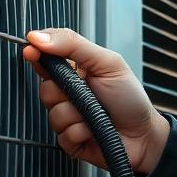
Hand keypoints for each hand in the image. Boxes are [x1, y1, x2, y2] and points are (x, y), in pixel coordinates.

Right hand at [23, 28, 169, 176]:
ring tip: (95, 114)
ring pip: (52, 113)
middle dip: (64, 91)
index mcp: (75, 70)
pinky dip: (80, 132)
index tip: (31, 51)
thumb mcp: (107, 63)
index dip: (36, 53)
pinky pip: (61, 135)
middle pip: (45, 88)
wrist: (144, 135)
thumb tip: (38, 37)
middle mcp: (68, 93)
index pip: (46, 57)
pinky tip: (93, 131)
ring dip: (76, 114)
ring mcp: (67, 117)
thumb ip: (73, 45)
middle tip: (86, 92)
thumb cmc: (129, 96)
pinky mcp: (68, 140)